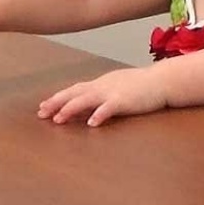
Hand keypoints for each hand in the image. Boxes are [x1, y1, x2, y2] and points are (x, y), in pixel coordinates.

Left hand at [37, 67, 167, 126]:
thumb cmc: (143, 86)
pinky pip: (109, 108)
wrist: (163, 80)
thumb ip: (103, 96)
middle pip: (75, 93)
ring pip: (87, 99)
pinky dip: (99, 115)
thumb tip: (88, 108)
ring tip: (58, 119)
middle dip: (56, 103)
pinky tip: (91, 124)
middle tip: (41, 113)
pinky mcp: (125, 100)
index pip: (75, 90)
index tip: (43, 106)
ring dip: (71, 109)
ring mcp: (113, 92)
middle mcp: (103, 86)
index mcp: (101, 83)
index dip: (59, 97)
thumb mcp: (118, 87)